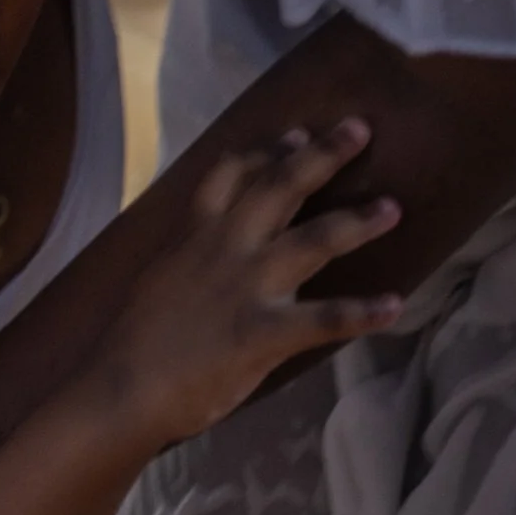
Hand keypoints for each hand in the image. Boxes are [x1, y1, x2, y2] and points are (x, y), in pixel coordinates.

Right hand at [91, 121, 403, 451]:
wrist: (121, 386)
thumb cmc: (135, 342)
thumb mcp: (159, 280)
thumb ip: (189, 257)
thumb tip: (203, 248)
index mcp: (196, 236)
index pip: (231, 175)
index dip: (267, 151)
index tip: (296, 132)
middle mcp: (226, 249)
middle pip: (280, 188)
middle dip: (321, 155)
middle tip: (360, 128)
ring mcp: (247, 288)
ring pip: (313, 241)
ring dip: (356, 222)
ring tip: (392, 208)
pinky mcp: (263, 332)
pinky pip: (323, 319)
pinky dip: (362, 312)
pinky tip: (394, 306)